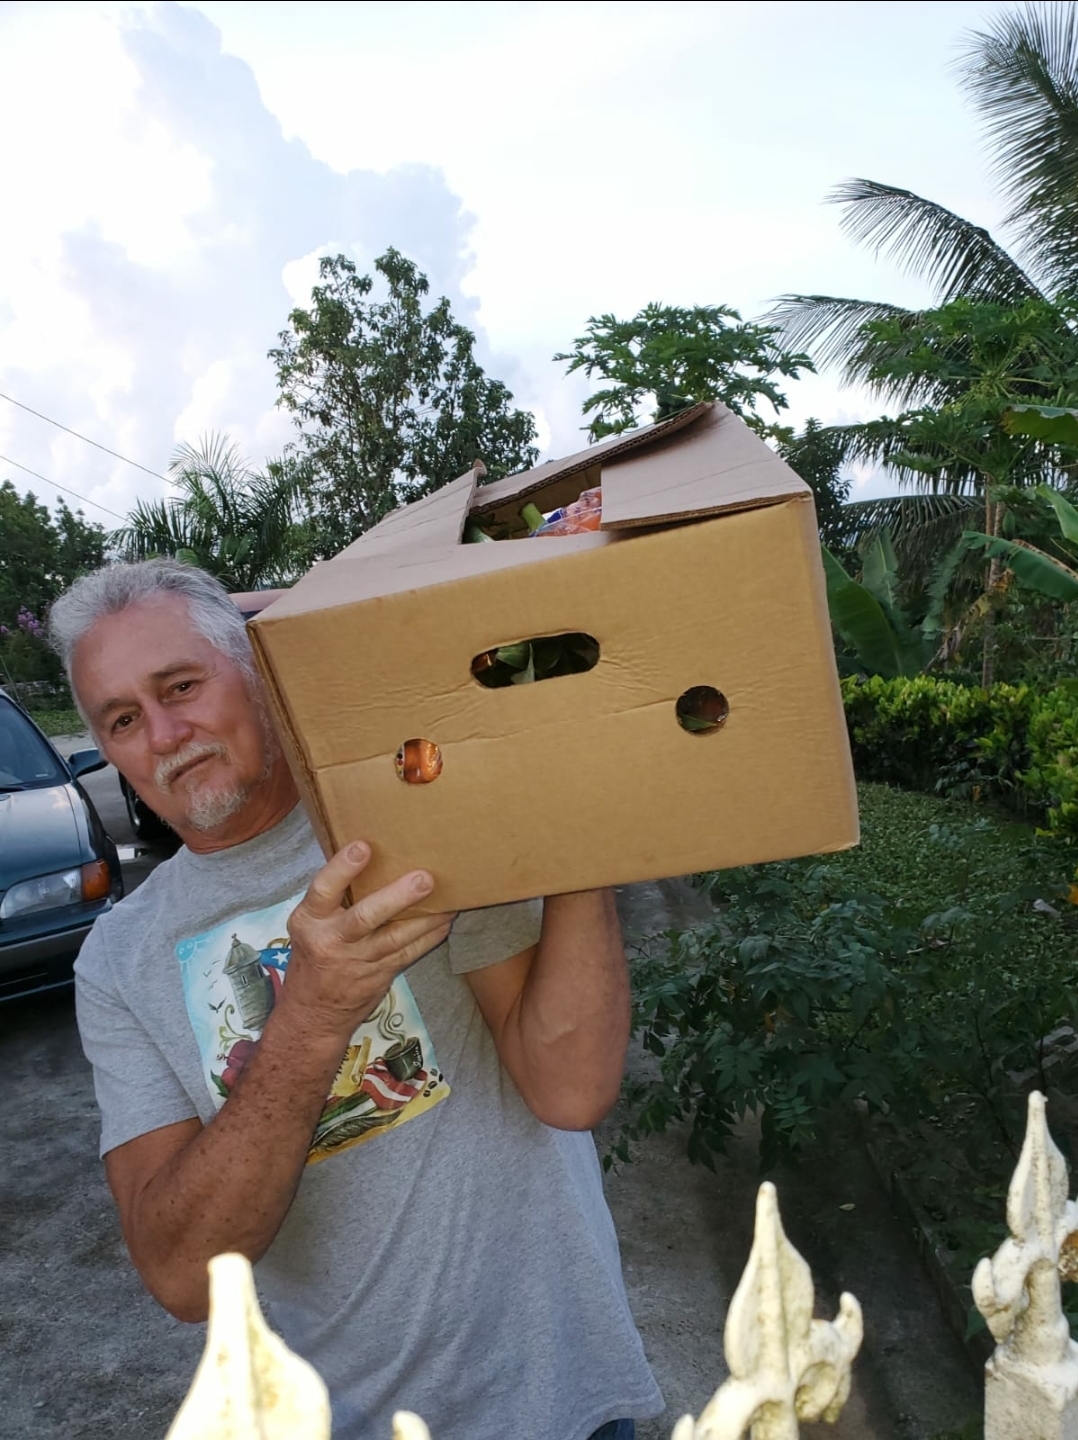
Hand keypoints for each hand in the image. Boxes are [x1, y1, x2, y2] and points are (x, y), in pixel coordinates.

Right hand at [282, 842, 454, 1041]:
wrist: (313, 1013)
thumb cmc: (313, 955)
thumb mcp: (309, 926)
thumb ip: (332, 898)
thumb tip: (369, 853)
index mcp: (309, 920)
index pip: (323, 889)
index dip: (342, 868)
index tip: (363, 847)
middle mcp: (333, 940)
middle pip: (366, 916)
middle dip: (397, 897)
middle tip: (424, 879)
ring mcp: (358, 960)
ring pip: (397, 937)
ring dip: (426, 918)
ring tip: (450, 899)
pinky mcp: (380, 974)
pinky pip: (409, 952)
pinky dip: (429, 937)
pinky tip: (445, 921)